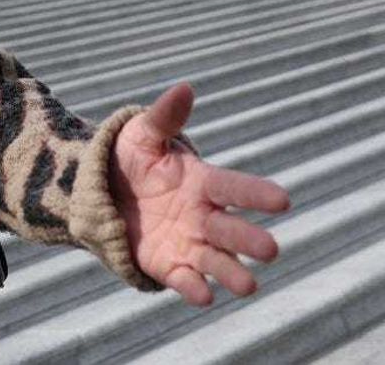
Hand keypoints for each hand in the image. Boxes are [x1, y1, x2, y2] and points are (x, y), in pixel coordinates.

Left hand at [110, 83, 289, 305]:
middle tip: (271, 249)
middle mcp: (202, 216)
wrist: (101, 190)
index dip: (257, 193)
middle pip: (231, 229)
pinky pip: (183, 280)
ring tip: (249, 285)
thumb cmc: (132, 158)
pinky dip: (194, 288)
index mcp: (202, 182)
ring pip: (216, 261)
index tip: (283, 199)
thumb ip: (165, 117)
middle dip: (249, 239)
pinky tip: (204, 296)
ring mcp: (187, 243)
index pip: (234, 186)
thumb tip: (183, 88)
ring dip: (232, 273)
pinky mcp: (167, 265)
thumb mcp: (143, 134)